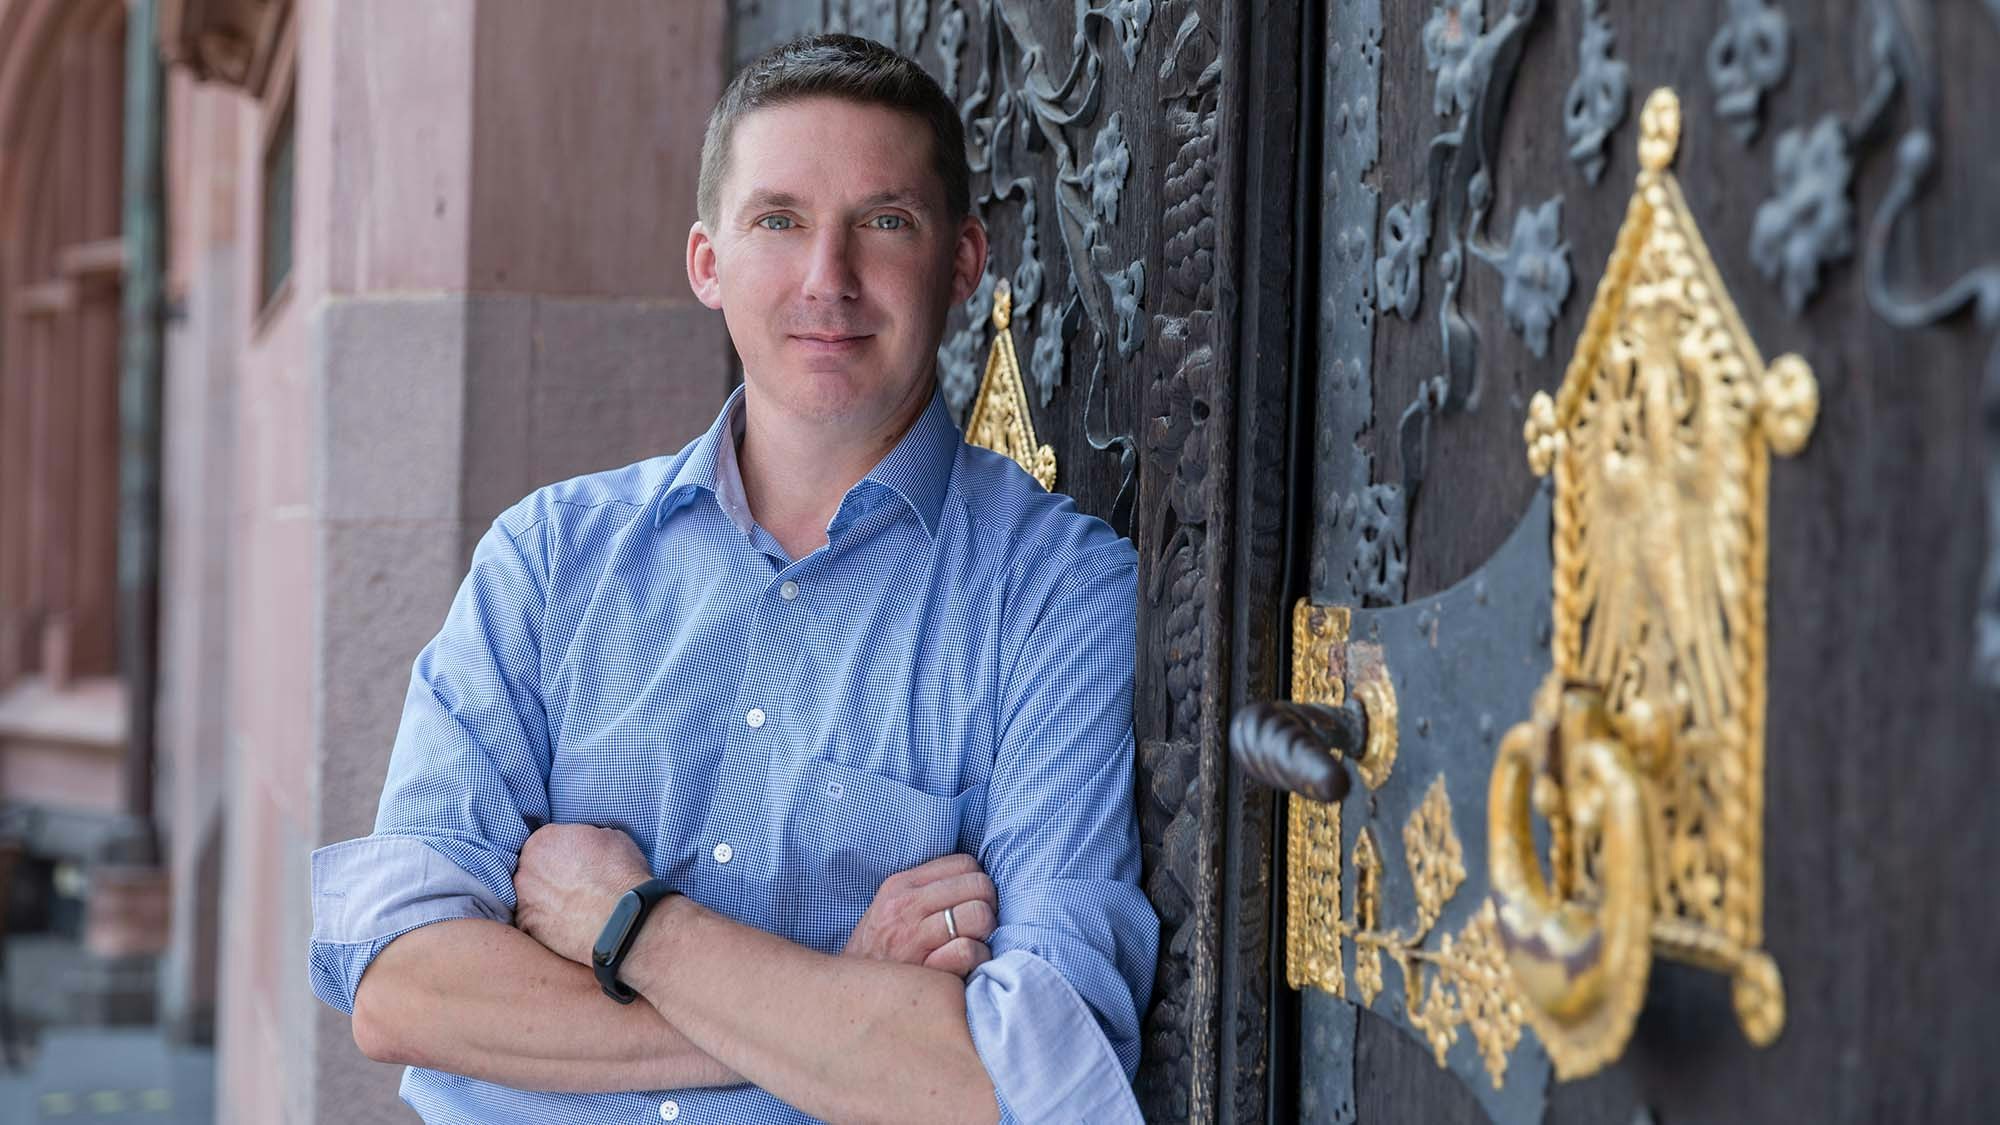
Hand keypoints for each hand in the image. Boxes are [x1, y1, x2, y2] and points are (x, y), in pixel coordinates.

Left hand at [513, 823, 653, 965]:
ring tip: (573, 907)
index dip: (563, 850)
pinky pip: (533, 921)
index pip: (546, 840)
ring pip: (530, 896)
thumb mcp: (613, 838)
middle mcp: (526, 868)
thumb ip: (590, 838)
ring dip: (545, 899)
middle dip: (549, 874)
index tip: (575, 860)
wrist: (621, 919)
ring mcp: (523, 899)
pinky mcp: (527, 927)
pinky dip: (546, 923)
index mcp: (544, 840)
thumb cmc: (619, 876)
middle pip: (533, 868)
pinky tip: (567, 924)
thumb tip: (590, 847)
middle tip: (574, 884)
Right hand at [841, 853, 996, 977]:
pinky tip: (966, 968)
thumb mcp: (889, 910)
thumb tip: (973, 881)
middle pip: (979, 886)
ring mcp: (913, 937)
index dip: (977, 884)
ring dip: (986, 934)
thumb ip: (925, 892)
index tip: (972, 903)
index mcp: (901, 885)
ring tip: (973, 945)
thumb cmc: (878, 954)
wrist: (848, 997)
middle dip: (988, 907)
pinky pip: (970, 950)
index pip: (964, 863)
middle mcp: (906, 905)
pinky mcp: (924, 969)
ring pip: (979, 915)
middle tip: (978, 927)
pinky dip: (978, 960)